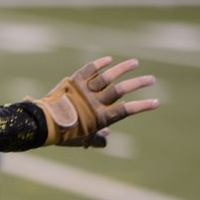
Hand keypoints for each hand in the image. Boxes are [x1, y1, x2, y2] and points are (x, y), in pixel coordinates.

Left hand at [31, 56, 158, 146]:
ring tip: (134, 63)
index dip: (142, 106)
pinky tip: (109, 59)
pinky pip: (89, 70)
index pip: (126, 110)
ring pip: (108, 76)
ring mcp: (85, 90)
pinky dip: (99, 64)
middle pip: (121, 90)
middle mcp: (95, 101)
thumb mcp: (82, 140)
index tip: (156, 102)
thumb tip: (107, 138)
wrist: (43, 123)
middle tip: (151, 79)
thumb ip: (96, 138)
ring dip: (122, 69)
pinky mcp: (74, 81)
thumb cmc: (63, 135)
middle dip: (138, 84)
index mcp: (100, 117)